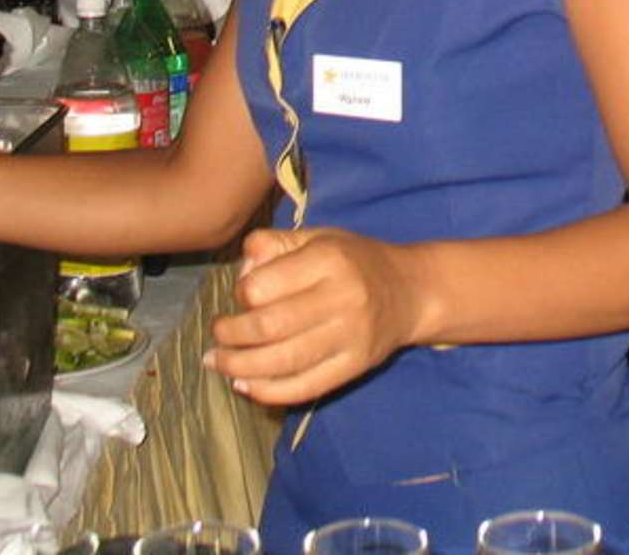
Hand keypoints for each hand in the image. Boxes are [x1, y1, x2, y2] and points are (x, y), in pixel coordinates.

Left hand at [206, 226, 422, 406]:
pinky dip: (268, 391)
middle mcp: (341, 298)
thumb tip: (241, 269)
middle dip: (230, 336)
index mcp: (328, 259)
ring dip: (239, 367)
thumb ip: (276, 244)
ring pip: (282, 362)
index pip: (262, 286)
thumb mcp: (319, 237)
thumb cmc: (355, 261)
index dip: (240, 294)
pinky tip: (245, 386)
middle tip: (217, 337)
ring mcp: (350, 336)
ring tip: (219, 363)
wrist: (411, 292)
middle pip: (267, 328)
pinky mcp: (354, 366)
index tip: (240, 296)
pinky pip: (304, 387)